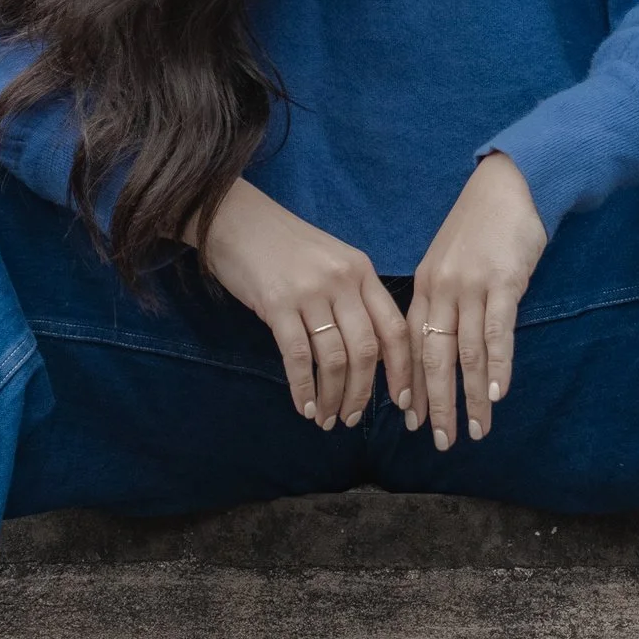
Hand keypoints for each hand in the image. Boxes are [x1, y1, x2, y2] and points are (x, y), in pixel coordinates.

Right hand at [194, 178, 415, 429]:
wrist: (236, 220)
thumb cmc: (284, 247)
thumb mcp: (331, 263)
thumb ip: (354, 300)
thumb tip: (372, 356)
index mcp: (362, 272)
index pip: (394, 328)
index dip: (402, 370)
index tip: (402, 401)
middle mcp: (342, 281)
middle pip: (366, 350)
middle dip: (361, 392)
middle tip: (350, 419)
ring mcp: (310, 291)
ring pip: (333, 358)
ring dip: (331, 396)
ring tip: (325, 418)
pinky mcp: (277, 303)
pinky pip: (297, 356)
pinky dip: (303, 387)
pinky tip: (303, 405)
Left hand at [409, 152, 547, 450]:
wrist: (509, 186)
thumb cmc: (481, 227)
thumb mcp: (449, 263)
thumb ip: (443, 301)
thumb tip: (441, 344)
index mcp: (424, 288)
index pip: (411, 347)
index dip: (413, 387)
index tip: (414, 420)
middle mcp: (440, 290)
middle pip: (433, 358)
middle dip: (437, 403)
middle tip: (440, 439)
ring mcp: (470, 287)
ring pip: (466, 353)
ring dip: (471, 396)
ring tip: (475, 429)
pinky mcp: (502, 282)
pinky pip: (496, 332)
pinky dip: (496, 366)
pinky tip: (497, 394)